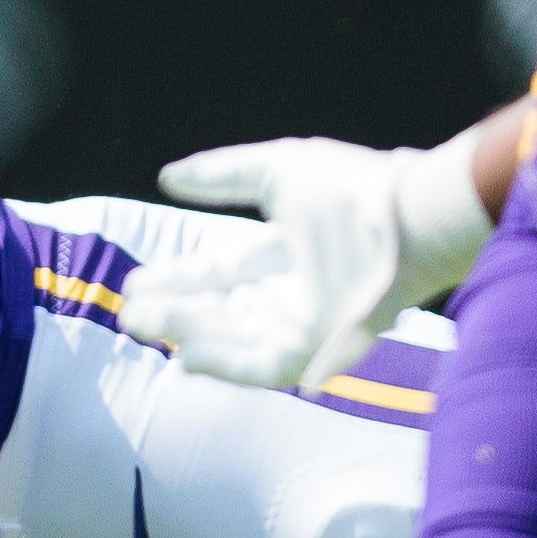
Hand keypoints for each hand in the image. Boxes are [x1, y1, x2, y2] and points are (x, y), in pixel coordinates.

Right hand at [124, 135, 495, 386]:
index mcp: (283, 250)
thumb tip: (166, 177)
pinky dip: (223, 364)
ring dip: (188, 335)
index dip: (177, 278)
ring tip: (144, 325)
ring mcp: (303, 322)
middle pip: (220, 311)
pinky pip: (261, 367)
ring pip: (232, 339)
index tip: (136, 284)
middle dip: (174, 313)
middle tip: (130, 314)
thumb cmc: (350, 188)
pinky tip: (185, 355)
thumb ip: (221, 174)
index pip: (219, 270)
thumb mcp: (275, 170)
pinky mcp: (317, 350)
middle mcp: (291, 291)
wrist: (406, 218)